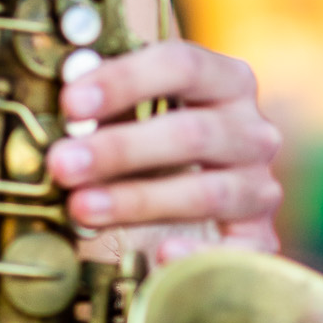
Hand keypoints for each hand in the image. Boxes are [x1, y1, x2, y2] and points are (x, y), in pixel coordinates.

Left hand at [45, 42, 281, 261]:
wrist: (204, 196)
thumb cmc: (157, 140)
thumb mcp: (139, 109)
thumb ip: (105, 104)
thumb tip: (63, 112)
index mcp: (227, 81)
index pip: (182, 66)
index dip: (123, 82)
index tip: (71, 103)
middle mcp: (252, 131)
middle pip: (192, 133)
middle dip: (119, 149)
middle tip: (62, 164)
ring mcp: (260, 186)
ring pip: (206, 193)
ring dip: (138, 201)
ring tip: (82, 208)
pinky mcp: (259, 236)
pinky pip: (239, 250)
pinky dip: (200, 254)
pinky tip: (161, 256)